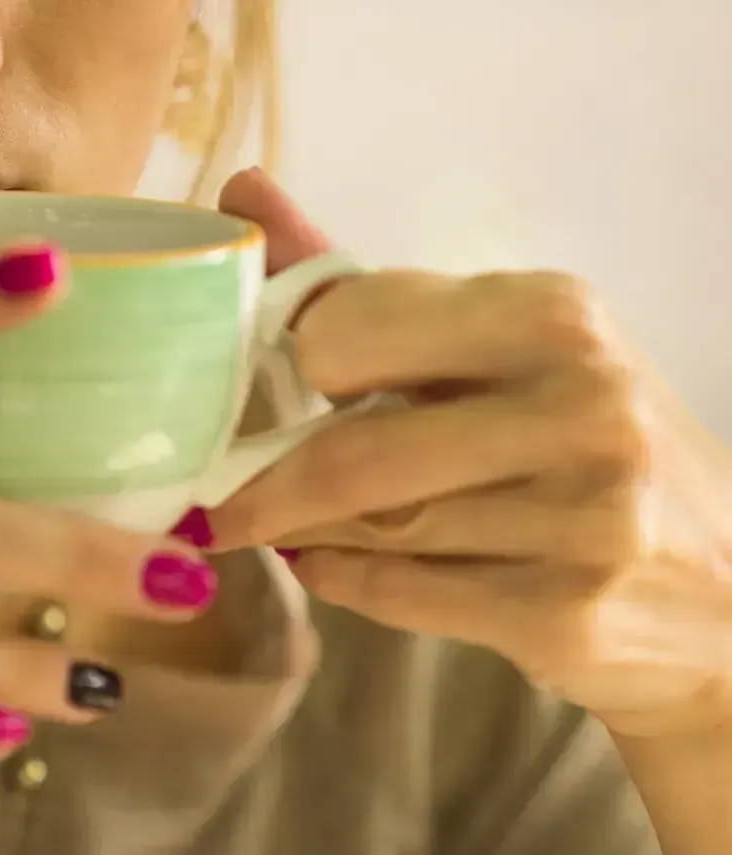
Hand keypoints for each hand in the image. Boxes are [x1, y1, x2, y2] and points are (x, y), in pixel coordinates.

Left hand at [210, 170, 731, 736]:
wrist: (720, 586)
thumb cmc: (592, 447)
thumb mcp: (509, 347)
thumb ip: (370, 286)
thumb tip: (242, 194)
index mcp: (555, 318)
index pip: (357, 327)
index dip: (290, 364)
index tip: (257, 388)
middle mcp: (582, 408)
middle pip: (353, 456)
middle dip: (265, 485)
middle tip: (217, 497)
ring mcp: (583, 521)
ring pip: (372, 532)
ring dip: (304, 532)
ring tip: (277, 524)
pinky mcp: (563, 615)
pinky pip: (397, 596)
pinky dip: (338, 580)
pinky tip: (323, 563)